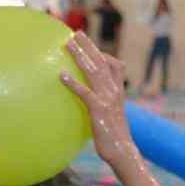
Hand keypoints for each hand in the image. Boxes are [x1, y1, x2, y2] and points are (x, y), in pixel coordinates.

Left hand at [61, 32, 136, 165]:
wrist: (122, 152)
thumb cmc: (112, 137)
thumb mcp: (109, 116)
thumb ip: (101, 104)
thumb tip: (89, 101)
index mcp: (117, 92)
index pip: (113, 65)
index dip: (100, 52)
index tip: (87, 42)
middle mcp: (114, 91)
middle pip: (101, 62)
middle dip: (88, 46)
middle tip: (75, 33)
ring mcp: (107, 99)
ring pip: (93, 71)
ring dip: (80, 56)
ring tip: (68, 44)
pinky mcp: (99, 110)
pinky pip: (85, 93)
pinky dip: (73, 83)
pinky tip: (61, 75)